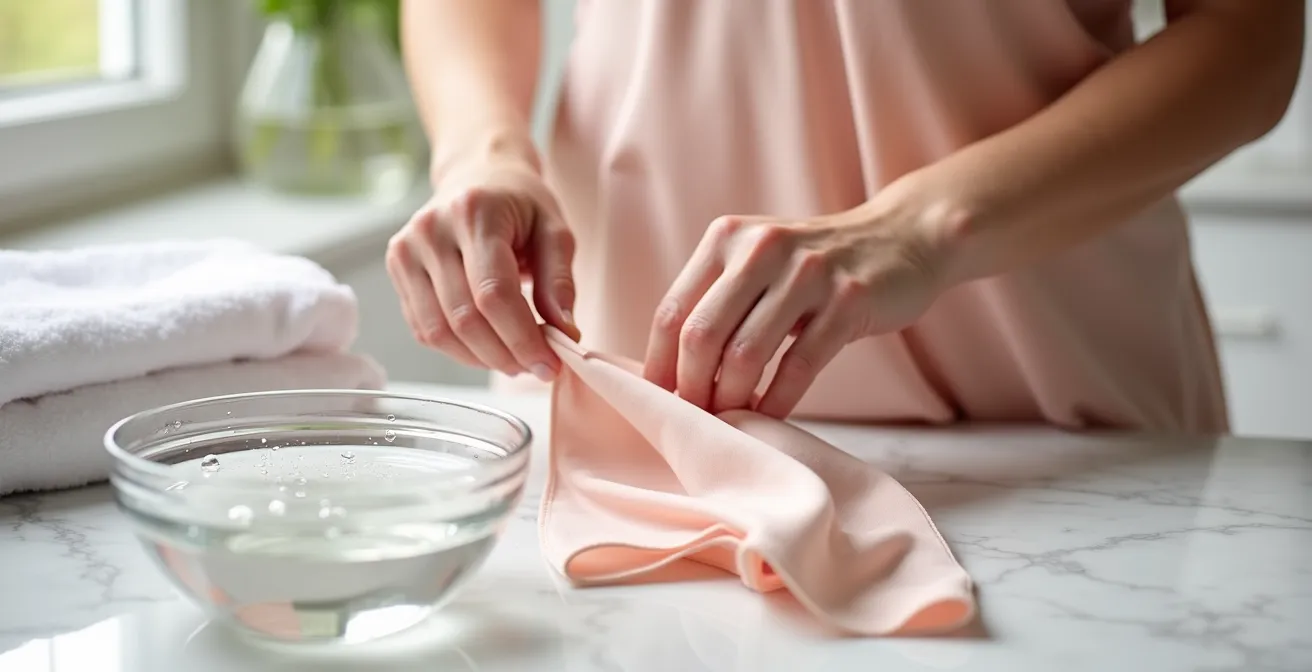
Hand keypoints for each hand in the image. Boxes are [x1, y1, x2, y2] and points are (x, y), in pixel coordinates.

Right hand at [386, 153, 578, 380]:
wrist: (476, 173)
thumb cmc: (520, 203)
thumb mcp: (555, 229)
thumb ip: (561, 281)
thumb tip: (564, 335)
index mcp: (474, 212)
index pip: (494, 293)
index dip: (522, 338)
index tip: (550, 364)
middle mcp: (431, 229)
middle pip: (464, 318)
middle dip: (505, 354)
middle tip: (536, 368)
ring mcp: (406, 249)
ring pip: (439, 331)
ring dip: (481, 359)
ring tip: (514, 360)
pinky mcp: (397, 268)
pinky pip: (424, 328)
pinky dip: (458, 350)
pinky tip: (486, 348)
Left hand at [642, 198, 949, 417]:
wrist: (904, 237)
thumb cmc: (817, 266)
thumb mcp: (760, 262)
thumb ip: (718, 299)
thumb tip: (671, 370)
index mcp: (727, 237)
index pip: (673, 310)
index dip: (659, 365)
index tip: (658, 401)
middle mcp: (762, 248)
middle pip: (702, 335)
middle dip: (691, 387)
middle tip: (696, 418)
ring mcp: (808, 272)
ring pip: (747, 354)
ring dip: (732, 399)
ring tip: (731, 420)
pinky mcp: (848, 300)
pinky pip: (799, 365)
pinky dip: (778, 400)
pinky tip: (770, 416)